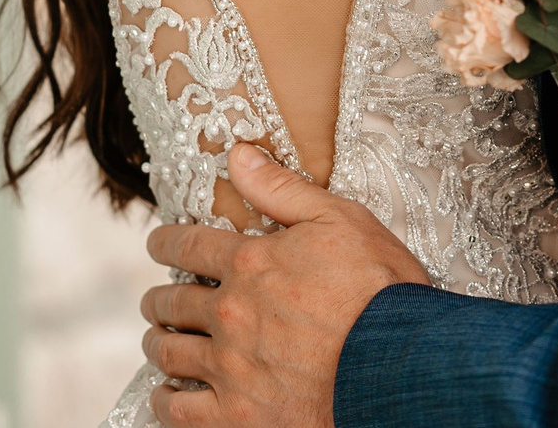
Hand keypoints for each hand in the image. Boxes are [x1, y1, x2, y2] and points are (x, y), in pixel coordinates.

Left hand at [140, 143, 430, 427]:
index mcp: (251, 263)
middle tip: (158, 300)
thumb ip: (282, 189)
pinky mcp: (237, 416)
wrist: (401, 368)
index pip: (187, 245)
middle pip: (173, 301)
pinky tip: (167, 394)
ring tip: (160, 340)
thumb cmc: (381, 293)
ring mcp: (231, 368)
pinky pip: (180, 411)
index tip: (156, 243)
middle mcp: (231, 314)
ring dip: (159, 342)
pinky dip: (166, 400)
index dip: (165, 241)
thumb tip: (237, 155)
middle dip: (160, 298)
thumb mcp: (341, 221)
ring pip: (170, 352)